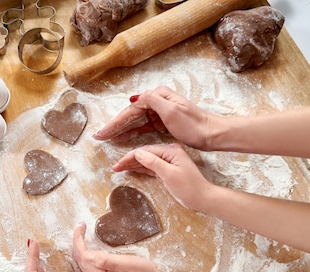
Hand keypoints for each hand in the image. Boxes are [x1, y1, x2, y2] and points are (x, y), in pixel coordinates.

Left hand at [72, 223, 167, 271]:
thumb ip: (107, 260)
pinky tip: (87, 246)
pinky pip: (88, 264)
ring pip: (83, 262)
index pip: (82, 256)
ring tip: (82, 232)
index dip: (78, 240)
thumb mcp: (128, 264)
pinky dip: (86, 252)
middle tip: (81, 226)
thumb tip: (89, 254)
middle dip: (77, 241)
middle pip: (79, 259)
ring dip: (80, 246)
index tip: (81, 226)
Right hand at [93, 85, 216, 149]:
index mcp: (157, 96)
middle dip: (114, 126)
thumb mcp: (172, 110)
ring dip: (121, 130)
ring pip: (135, 121)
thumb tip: (134, 98)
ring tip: (107, 138)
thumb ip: (152, 101)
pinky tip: (123, 137)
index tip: (102, 132)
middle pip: (130, 115)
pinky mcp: (163, 122)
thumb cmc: (193, 124)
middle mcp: (157, 101)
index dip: (115, 122)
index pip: (130, 110)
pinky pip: (143, 127)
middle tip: (99, 136)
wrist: (210, 133)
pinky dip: (132, 132)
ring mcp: (159, 112)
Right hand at [113, 143, 213, 212]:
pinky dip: (141, 168)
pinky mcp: (168, 170)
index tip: (117, 165)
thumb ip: (153, 162)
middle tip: (115, 168)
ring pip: (147, 160)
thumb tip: (137, 153)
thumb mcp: (169, 174)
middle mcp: (169, 152)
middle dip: (129, 160)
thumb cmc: (189, 188)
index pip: (145, 151)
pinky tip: (132, 170)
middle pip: (144, 154)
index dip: (130, 157)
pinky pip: (151, 167)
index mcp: (170, 150)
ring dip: (134, 164)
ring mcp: (169, 161)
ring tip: (119, 169)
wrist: (203, 199)